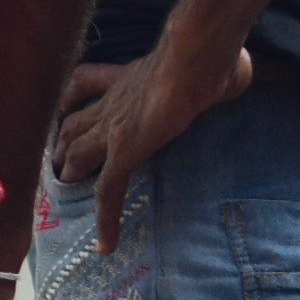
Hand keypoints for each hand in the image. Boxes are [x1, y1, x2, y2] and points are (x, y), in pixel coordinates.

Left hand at [52, 43, 256, 252]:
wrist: (197, 56)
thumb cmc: (211, 54)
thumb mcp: (215, 61)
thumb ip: (218, 70)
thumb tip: (242, 69)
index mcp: (128, 76)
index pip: (84, 84)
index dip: (70, 99)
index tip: (62, 111)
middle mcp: (114, 100)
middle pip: (73, 121)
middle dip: (61, 140)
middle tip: (57, 159)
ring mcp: (116, 126)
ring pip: (80, 153)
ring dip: (70, 170)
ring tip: (66, 189)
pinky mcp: (126, 150)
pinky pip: (109, 191)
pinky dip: (105, 218)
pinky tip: (106, 244)